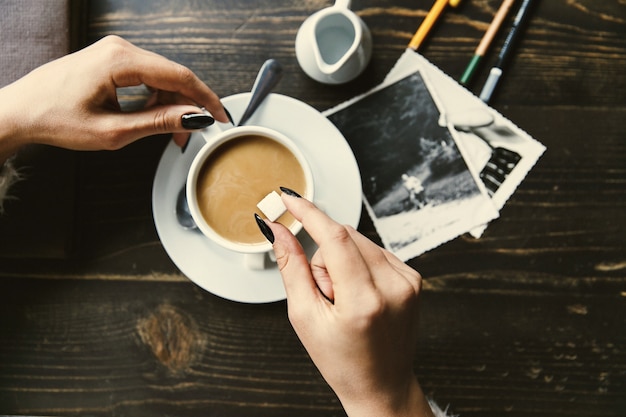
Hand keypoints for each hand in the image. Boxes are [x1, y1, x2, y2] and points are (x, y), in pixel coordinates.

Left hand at [0, 35, 228, 161]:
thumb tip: (194, 117)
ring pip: (160, 77)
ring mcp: (114, 52)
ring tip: (170, 134)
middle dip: (187, 106)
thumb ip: (158, 123)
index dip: (205, 98)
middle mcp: (119, 48)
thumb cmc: (54, 119)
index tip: (221, 117)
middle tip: (191, 136)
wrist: (19, 111)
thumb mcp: (113, 131)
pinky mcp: (110, 60)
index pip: (179, 75)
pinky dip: (155, 99)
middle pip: (172, 75)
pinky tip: (152, 118)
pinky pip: (145, 76)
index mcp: (119, 60)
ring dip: (170, 104)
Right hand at [263, 193, 433, 416]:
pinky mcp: (414, 278)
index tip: (289, 197)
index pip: (334, 237)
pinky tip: (359, 293)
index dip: (308, 212)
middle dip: (324, 254)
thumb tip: (277, 230)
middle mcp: (393, 286)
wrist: (382, 386)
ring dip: (342, 259)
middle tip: (324, 292)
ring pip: (359, 240)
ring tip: (343, 298)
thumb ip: (291, 267)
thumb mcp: (305, 317)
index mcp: (364, 300)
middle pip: (344, 236)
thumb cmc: (342, 361)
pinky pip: (375, 251)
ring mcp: (408, 281)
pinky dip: (359, 264)